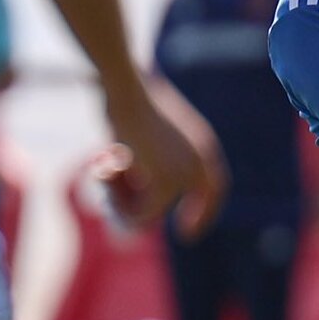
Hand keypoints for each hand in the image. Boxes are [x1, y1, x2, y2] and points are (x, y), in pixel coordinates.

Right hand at [93, 75, 227, 239]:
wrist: (128, 87)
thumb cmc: (129, 100)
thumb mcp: (142, 134)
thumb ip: (148, 163)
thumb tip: (139, 196)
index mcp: (203, 144)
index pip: (215, 186)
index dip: (205, 210)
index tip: (187, 231)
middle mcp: (202, 160)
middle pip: (204, 202)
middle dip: (184, 218)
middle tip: (165, 232)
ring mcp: (187, 173)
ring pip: (153, 213)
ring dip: (122, 200)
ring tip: (105, 172)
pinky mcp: (168, 183)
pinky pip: (141, 216)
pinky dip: (117, 204)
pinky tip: (103, 173)